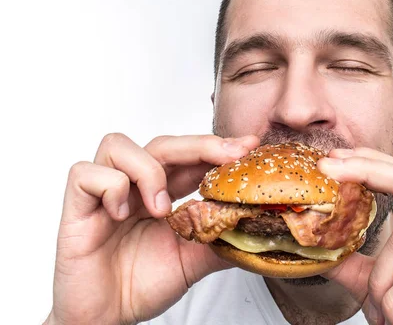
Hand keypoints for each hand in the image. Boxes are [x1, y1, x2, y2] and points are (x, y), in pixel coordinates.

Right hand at [46, 133, 258, 324]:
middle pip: (162, 144)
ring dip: (148, 171)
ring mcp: (104, 194)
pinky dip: (109, 187)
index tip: (247, 146)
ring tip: (160, 209)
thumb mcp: (192, 261)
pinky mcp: (76, 208)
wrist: (106, 317)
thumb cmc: (141, 285)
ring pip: (118, 145)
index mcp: (161, 194)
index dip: (216, 148)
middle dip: (199, 145)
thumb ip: (220, 241)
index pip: (189, 157)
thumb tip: (258, 228)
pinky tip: (121, 215)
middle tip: (229, 156)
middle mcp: (133, 187)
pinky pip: (85, 174)